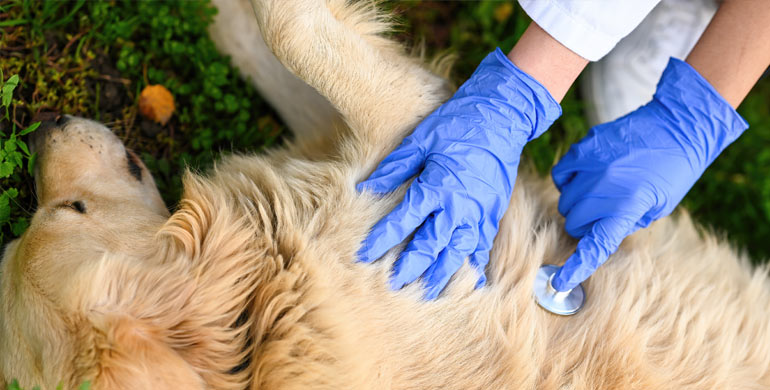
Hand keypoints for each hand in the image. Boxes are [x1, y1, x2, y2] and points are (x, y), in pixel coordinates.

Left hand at [357, 49, 560, 298]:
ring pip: (458, 253)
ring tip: (427, 293)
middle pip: (430, 246)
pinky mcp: (494, 213)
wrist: (501, 117)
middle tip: (393, 285)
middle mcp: (458, 206)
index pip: (402, 222)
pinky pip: (481, 247)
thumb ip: (394, 168)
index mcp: (436, 186)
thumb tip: (366, 188)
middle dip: (410, 268)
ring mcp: (479, 213)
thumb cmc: (457, 124)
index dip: (381, 240)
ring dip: (441, 275)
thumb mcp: (420, 140)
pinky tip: (464, 279)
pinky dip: (472, 265)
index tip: (364, 255)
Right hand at [551, 58, 748, 290]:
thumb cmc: (672, 171)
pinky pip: (560, 175)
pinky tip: (585, 178)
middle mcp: (604, 187)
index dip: (576, 267)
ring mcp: (591, 166)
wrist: (675, 126)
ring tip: (598, 193)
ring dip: (577, 204)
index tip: (560, 282)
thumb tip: (597, 231)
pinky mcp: (583, 148)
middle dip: (585, 225)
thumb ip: (624, 223)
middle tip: (603, 216)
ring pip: (565, 201)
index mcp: (627, 207)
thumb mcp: (657, 207)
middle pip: (574, 222)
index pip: (595, 245)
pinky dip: (568, 181)